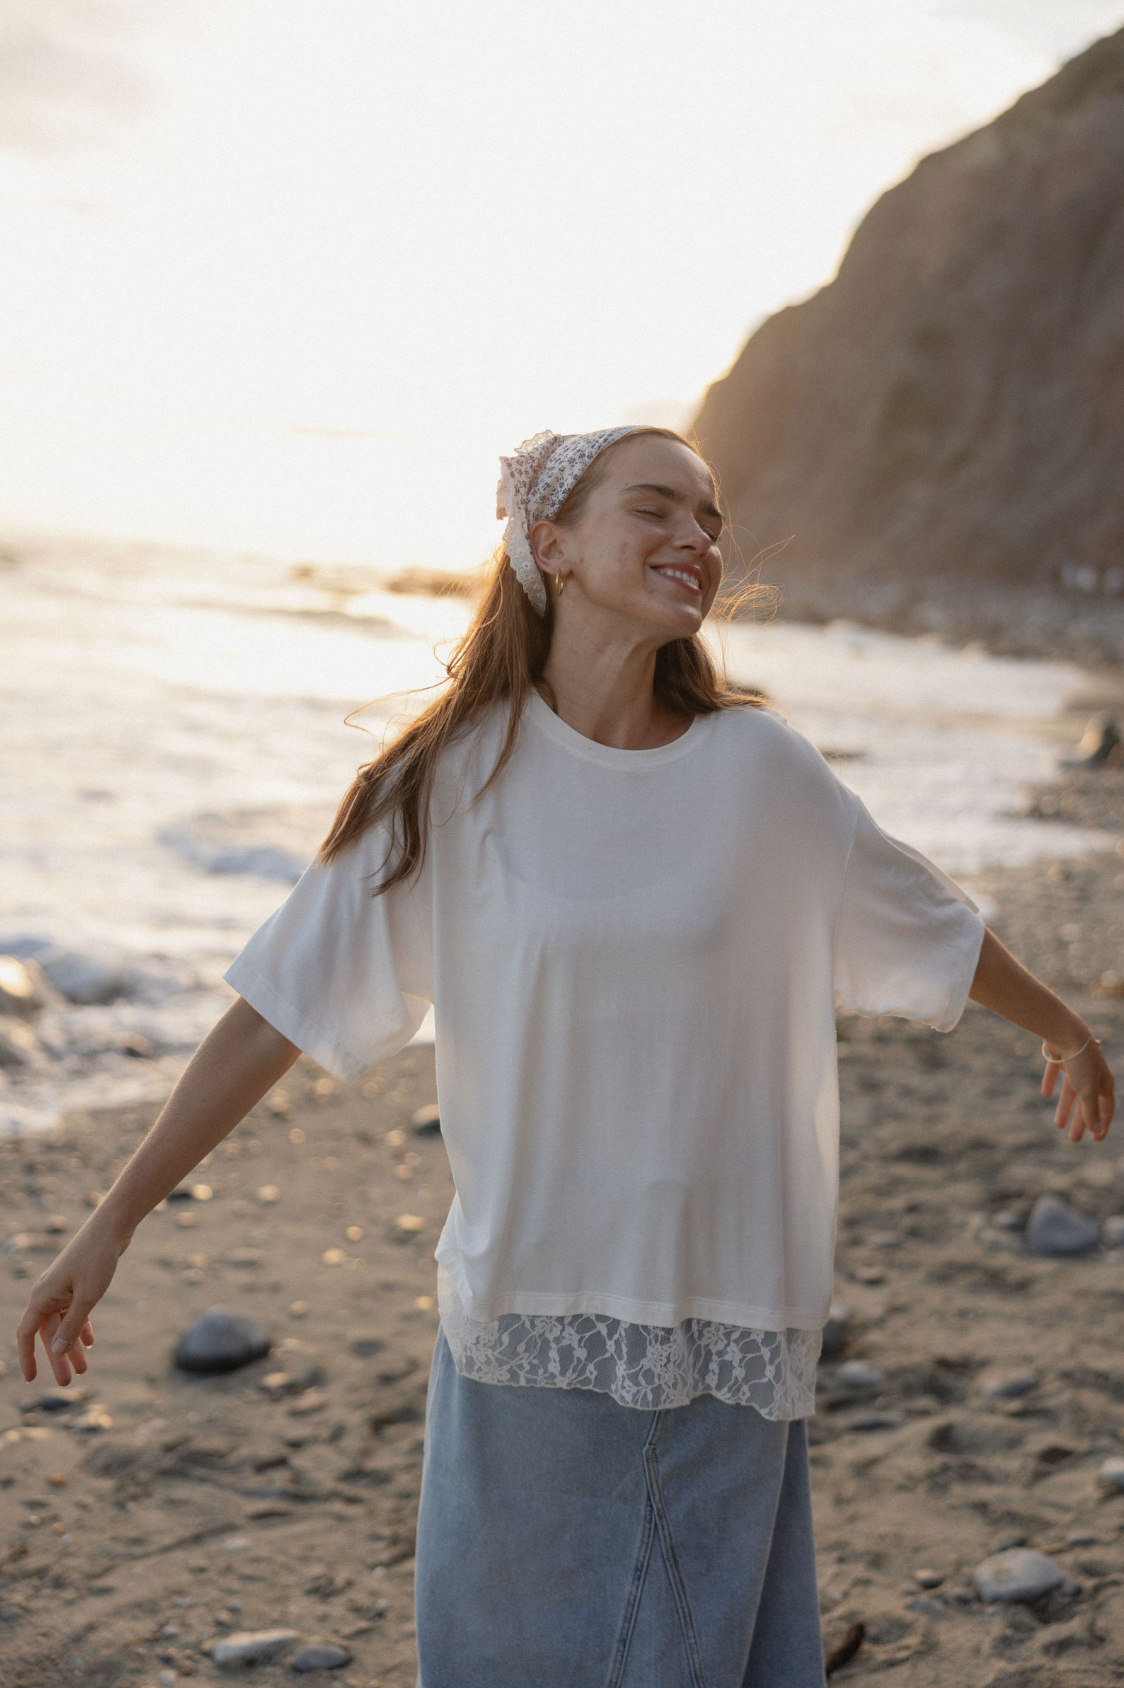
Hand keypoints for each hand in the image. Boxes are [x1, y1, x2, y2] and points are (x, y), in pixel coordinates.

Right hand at [16, 1221, 124, 1386]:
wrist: (111, 1228)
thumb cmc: (97, 1259)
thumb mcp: (87, 1297)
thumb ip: (72, 1325)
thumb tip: (57, 1352)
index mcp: (42, 1297)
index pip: (27, 1334)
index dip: (28, 1357)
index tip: (32, 1379)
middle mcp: (48, 1293)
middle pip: (49, 1333)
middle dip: (58, 1358)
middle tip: (68, 1382)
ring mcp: (62, 1288)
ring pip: (64, 1324)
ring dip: (72, 1345)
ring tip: (84, 1368)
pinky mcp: (77, 1283)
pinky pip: (75, 1311)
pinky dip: (81, 1327)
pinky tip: (91, 1343)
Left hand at [1041, 1037, 1114, 1142]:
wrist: (1065, 1031)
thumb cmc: (1081, 1062)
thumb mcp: (1087, 1090)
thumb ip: (1091, 1111)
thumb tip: (1096, 1131)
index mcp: (1104, 1081)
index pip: (1106, 1107)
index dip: (1102, 1123)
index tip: (1096, 1139)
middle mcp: (1092, 1073)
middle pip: (1087, 1102)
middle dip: (1081, 1121)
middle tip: (1074, 1139)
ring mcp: (1076, 1063)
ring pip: (1071, 1091)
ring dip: (1065, 1108)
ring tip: (1057, 1125)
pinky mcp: (1060, 1054)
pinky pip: (1055, 1072)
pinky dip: (1050, 1083)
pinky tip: (1045, 1094)